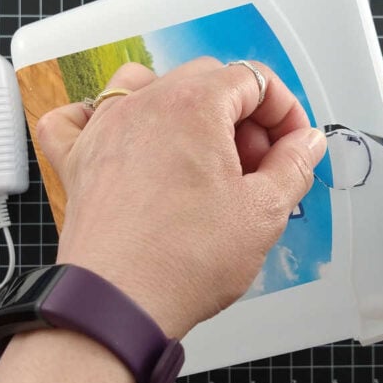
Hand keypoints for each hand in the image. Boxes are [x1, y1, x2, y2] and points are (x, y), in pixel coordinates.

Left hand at [36, 57, 325, 337]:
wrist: (117, 303)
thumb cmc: (183, 260)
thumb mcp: (262, 213)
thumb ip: (293, 166)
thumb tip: (305, 143)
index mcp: (193, 106)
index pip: (254, 79)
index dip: (284, 110)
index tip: (292, 145)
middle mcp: (144, 104)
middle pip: (205, 81)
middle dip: (241, 115)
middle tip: (256, 165)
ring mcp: (104, 129)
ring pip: (145, 85)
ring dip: (181, 108)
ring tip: (199, 154)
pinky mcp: (78, 160)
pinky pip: (78, 118)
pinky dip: (100, 119)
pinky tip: (123, 139)